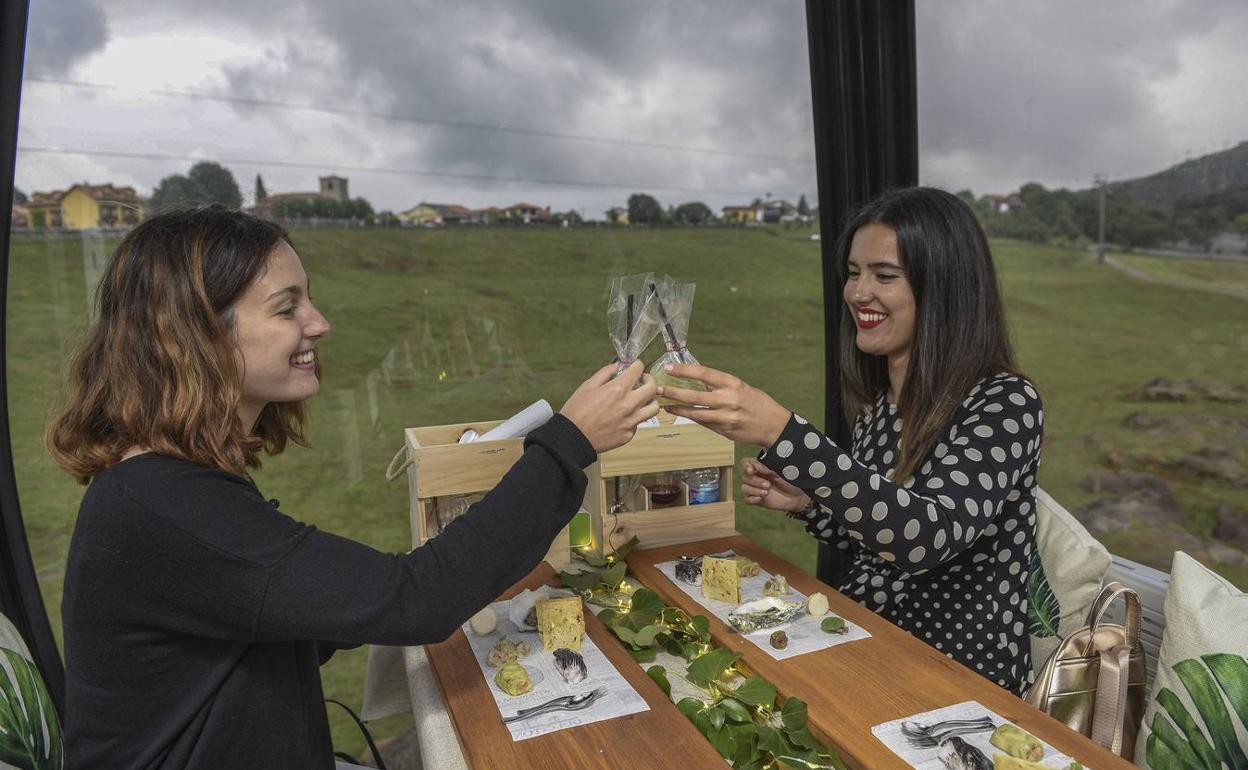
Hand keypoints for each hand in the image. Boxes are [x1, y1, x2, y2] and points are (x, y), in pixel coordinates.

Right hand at [560, 360, 659, 452]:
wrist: (573, 438)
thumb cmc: (576, 412)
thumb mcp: (587, 386)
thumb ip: (605, 373)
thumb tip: (616, 366)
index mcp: (618, 389)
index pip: (638, 370)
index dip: (638, 365)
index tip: (636, 366)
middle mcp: (628, 405)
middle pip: (652, 388)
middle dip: (649, 380)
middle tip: (643, 380)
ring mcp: (630, 421)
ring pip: (653, 408)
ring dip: (650, 400)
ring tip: (642, 399)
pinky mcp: (628, 434)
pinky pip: (639, 423)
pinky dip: (635, 417)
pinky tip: (625, 416)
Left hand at [659, 363, 790, 446]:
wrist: (774, 425)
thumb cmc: (757, 403)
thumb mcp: (741, 387)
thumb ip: (720, 385)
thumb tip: (697, 379)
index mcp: (732, 383)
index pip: (704, 373)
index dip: (685, 370)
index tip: (669, 368)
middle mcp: (728, 399)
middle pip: (695, 394)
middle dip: (674, 391)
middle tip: (658, 388)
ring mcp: (726, 416)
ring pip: (696, 412)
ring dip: (678, 408)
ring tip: (665, 404)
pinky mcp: (725, 430)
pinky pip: (703, 423)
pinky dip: (691, 417)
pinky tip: (680, 414)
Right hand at [740, 458, 810, 512]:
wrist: (796, 496)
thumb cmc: (790, 480)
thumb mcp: (780, 471)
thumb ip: (767, 467)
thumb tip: (755, 466)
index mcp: (759, 467)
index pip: (745, 463)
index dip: (745, 466)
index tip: (751, 470)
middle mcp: (755, 477)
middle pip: (744, 477)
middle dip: (755, 481)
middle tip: (767, 485)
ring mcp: (754, 488)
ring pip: (744, 488)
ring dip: (754, 490)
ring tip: (766, 492)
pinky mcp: (756, 500)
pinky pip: (746, 499)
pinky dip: (752, 499)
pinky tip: (761, 498)